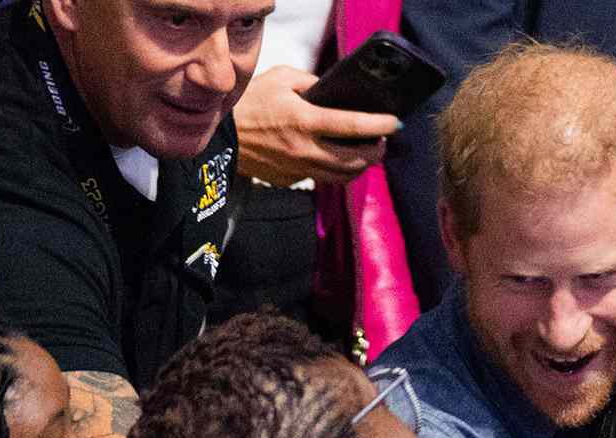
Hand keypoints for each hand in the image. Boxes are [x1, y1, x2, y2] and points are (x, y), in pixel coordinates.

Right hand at [232, 66, 399, 185]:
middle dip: (376, 152)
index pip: (352, 126)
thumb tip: (333, 91)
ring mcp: (298, 169)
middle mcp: (305, 149)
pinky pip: (322, 179)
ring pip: (343, 176)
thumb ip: (311, 83)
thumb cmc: (250, 102)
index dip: (379, 125)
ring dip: (361, 166)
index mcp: (304, 121)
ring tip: (367, 153)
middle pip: (356, 160)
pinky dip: (337, 171)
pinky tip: (339, 160)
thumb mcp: (280, 78)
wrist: (220, 134)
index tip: (396, 122)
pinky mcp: (290, 180)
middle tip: (383, 141)